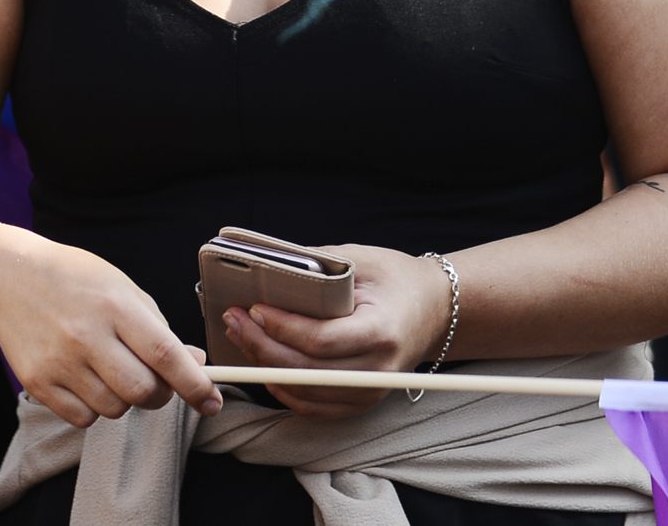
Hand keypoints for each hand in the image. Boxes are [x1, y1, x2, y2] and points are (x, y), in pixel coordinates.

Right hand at [0, 239, 223, 427]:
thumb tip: (195, 364)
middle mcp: (86, 335)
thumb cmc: (75, 281)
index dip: (194, 384)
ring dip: (123, 400)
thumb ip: (159, 328)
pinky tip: (84, 379)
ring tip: (109, 369)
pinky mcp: (38, 383)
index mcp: (115, 305)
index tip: (211, 401)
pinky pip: (83, 419)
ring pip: (114, 410)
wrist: (9, 280)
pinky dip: (93, 408)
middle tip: (154, 381)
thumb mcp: (122, 289)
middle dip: (159, 394)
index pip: (164, 354)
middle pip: (142, 391)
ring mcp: (59, 362)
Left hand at [223, 244, 452, 420]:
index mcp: (381, 331)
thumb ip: (319, 266)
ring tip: (241, 336)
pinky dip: (284, 388)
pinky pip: (312, 407)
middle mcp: (377, 371)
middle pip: (306, 370)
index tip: (253, 307)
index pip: (320, 340)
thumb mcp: (362, 259)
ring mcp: (369, 392)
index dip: (281, 326)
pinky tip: (264, 365)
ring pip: (304, 392)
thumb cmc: (396, 279)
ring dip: (265, 366)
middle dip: (261, 345)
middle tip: (234, 320)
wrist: (433, 309)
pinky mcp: (360, 402)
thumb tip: (270, 268)